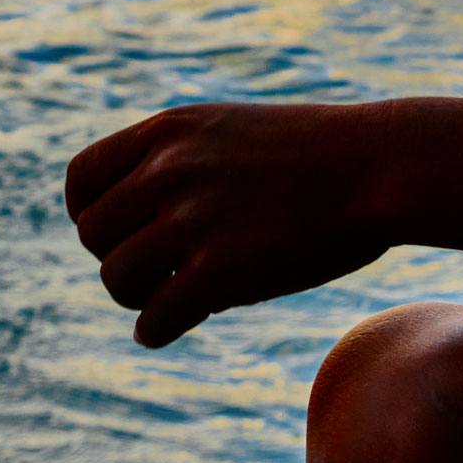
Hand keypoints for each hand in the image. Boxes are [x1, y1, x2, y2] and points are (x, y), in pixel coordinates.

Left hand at [66, 102, 393, 347]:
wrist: (380, 166)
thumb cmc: (316, 154)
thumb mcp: (230, 131)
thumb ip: (178, 160)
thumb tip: (136, 220)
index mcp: (168, 132)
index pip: (81, 179)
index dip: (89, 215)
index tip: (117, 234)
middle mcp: (168, 170)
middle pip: (94, 236)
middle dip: (119, 259)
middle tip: (155, 274)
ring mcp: (192, 221)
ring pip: (116, 280)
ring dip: (137, 299)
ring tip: (169, 298)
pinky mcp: (220, 272)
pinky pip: (154, 319)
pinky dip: (155, 331)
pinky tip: (175, 327)